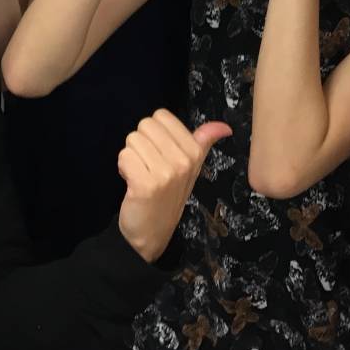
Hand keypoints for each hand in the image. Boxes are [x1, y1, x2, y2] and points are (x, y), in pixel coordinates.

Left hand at [116, 110, 231, 262]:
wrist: (152, 234)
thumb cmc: (169, 195)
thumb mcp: (191, 167)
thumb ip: (204, 142)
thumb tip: (225, 127)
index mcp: (195, 151)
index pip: (161, 115)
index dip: (155, 134)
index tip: (160, 155)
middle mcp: (183, 160)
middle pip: (145, 124)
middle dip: (142, 144)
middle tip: (149, 167)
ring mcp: (166, 173)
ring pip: (132, 140)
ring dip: (132, 157)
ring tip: (141, 175)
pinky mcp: (145, 184)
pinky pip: (124, 156)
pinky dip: (123, 168)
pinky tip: (133, 183)